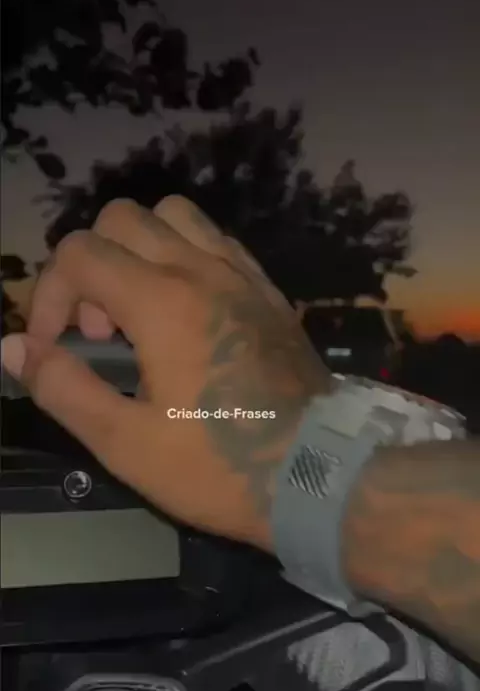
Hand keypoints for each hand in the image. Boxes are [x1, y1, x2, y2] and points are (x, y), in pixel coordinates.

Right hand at [1, 197, 330, 547]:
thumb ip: (63, 387)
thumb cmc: (220, 468)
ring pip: (175, 216)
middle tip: (97, 332)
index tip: (52, 349)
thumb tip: (12, 347)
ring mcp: (243, 275)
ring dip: (139, 248)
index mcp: (162, 302)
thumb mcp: (127, 444)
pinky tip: (186, 310)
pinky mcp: (269, 291)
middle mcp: (202, 270)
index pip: (79, 254)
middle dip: (89, 266)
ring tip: (138, 310)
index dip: (47, 297)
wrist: (323, 475)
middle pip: (121, 218)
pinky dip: (185, 255)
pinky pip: (217, 241)